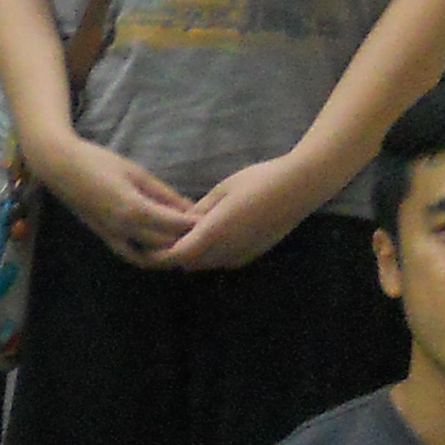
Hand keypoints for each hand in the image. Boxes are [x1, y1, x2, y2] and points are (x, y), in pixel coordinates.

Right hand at [37, 136, 198, 264]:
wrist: (61, 167)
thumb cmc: (99, 162)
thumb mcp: (137, 173)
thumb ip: (164, 194)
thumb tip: (191, 209)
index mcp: (133, 209)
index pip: (174, 225)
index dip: (195, 225)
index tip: (215, 221)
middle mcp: (124, 229)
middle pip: (165, 244)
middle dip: (187, 240)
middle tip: (207, 235)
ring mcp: (112, 237)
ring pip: (150, 255)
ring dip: (169, 253)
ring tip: (187, 245)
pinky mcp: (105, 238)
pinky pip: (132, 254)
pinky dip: (149, 256)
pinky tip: (161, 249)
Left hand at [153, 155, 324, 272]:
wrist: (301, 187)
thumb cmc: (260, 180)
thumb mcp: (222, 190)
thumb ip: (199, 210)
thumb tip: (180, 223)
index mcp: (215, 232)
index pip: (177, 255)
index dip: (158, 255)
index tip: (143, 246)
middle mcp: (228, 250)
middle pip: (188, 263)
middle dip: (171, 255)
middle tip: (156, 239)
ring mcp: (243, 254)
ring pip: (206, 264)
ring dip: (191, 255)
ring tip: (178, 237)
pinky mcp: (253, 254)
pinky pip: (223, 261)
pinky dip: (209, 254)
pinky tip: (206, 237)